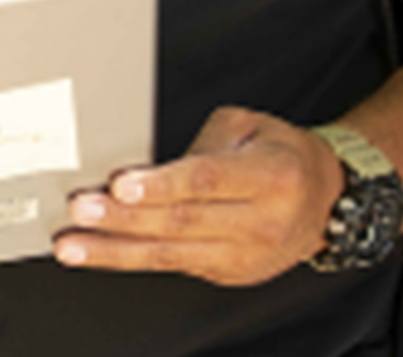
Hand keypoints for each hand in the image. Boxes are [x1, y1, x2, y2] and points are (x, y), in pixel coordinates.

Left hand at [54, 105, 340, 285]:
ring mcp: (245, 255)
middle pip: (181, 221)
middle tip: (81, 210)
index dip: (161, 184)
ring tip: (74, 244)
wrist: (328, 202)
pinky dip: (132, 259)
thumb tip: (145, 166)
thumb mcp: (250, 127)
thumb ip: (201, 144)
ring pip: (171, 254)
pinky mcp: (228, 274)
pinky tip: (100, 252)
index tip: (121, 183)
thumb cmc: (283, 156)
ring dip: (115, 250)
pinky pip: (174, 266)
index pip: (207, 181)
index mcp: (272, 175)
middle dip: (123, 218)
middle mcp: (261, 221)